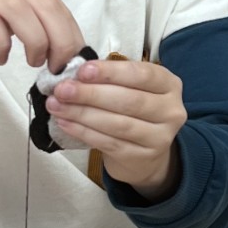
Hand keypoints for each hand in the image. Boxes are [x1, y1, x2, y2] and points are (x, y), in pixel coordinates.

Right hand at [0, 0, 84, 68]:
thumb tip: (56, 45)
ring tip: (34, 62)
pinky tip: (0, 57)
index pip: (57, 5)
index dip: (71, 34)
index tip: (74, 59)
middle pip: (46, 7)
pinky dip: (2, 43)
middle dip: (61, 41)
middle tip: (59, 66)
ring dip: (36, 42)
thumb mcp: (0, 1)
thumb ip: (27, 15)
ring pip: (23, 13)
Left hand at [49, 55, 186, 199]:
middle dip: (91, 94)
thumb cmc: (134, 112)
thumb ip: (110, 79)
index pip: (142, 74)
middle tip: (62, 89)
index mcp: (169, 85)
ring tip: (57, 106)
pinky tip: (66, 123)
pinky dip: (84, 132)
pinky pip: (109, 143)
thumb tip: (73, 75)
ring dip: (82, 114)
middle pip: (129, 100)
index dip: (111, 72)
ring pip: (118, 124)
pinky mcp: (142, 157)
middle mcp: (170, 111)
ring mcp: (160, 137)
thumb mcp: (132, 89)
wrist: (146, 155)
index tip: (82, 70)